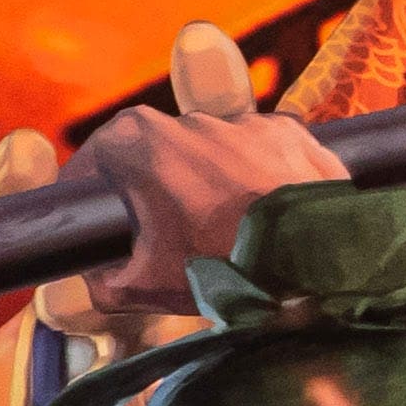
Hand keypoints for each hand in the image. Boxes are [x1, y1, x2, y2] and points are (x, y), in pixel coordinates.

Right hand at [77, 21, 346, 314]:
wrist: (317, 261)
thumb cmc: (225, 270)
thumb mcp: (142, 287)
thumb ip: (101, 280)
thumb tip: (97, 279)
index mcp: (136, 141)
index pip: (92, 164)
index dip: (89, 199)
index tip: (98, 226)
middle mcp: (188, 118)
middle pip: (155, 153)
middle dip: (156, 190)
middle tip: (170, 234)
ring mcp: (244, 121)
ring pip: (213, 153)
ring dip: (212, 183)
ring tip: (226, 228)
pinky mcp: (291, 131)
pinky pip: (262, 154)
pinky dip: (260, 179)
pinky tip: (264, 215)